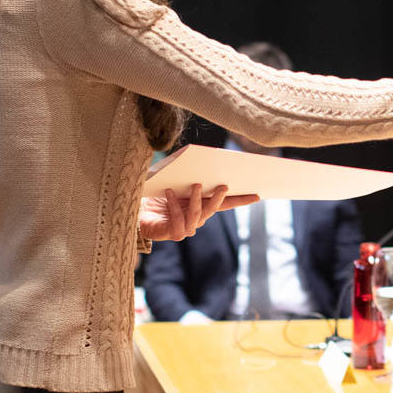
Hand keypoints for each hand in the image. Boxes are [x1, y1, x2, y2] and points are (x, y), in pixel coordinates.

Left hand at [139, 183, 257, 241]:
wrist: (135, 212)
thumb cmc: (155, 196)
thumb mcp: (173, 181)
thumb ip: (187, 174)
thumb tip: (197, 158)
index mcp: (200, 206)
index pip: (225, 204)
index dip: (241, 200)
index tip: (257, 195)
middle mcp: (196, 219)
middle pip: (214, 208)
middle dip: (219, 197)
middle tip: (223, 185)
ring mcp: (186, 228)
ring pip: (198, 215)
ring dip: (196, 199)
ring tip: (195, 184)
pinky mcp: (173, 233)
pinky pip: (178, 220)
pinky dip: (175, 206)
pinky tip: (169, 194)